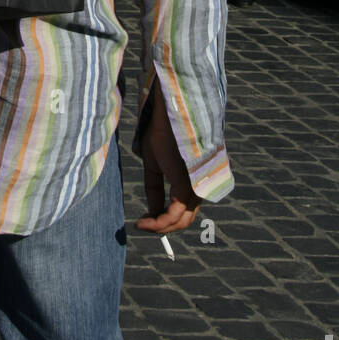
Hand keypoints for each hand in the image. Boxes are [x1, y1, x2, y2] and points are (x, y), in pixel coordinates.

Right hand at [135, 85, 201, 234]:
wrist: (166, 111)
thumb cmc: (160, 131)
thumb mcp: (154, 164)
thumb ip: (155, 188)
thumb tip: (153, 212)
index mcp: (193, 177)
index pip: (184, 208)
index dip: (165, 220)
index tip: (143, 223)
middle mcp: (198, 183)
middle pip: (185, 218)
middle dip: (163, 227)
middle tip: (141, 226)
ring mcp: (195, 184)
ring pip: (181, 219)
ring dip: (160, 227)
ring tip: (140, 225)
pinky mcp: (187, 183)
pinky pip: (175, 213)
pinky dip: (159, 222)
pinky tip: (143, 222)